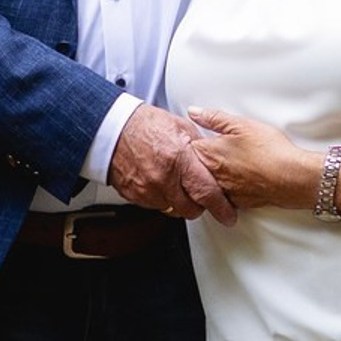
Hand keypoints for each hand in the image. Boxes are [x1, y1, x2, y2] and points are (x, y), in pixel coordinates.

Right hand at [107, 103, 237, 223]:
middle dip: (199, 205)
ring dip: (179, 202)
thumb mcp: (181, 127)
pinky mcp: (135, 196)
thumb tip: (214, 161)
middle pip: (191, 209)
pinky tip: (160, 182)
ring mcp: (147, 190)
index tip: (228, 216)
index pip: (206, 193)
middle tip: (200, 195)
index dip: (221, 208)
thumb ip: (200, 148)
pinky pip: (156, 206)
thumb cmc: (144, 125)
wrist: (112, 129)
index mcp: (179, 159)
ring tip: (175, 182)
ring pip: (173, 210)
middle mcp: (163, 179)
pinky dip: (162, 198)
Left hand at [184, 109, 312, 212]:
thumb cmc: (269, 150)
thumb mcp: (241, 124)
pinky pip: (225, 195)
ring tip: (234, 163)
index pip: (187, 146)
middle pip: (195, 166)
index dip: (196, 139)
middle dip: (203, 158)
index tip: (205, 137)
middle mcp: (211, 175)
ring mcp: (222, 191)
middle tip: (222, 149)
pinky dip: (230, 187)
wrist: (291, 177)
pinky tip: (243, 178)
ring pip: (209, 181)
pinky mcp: (236, 202)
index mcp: (208, 153)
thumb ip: (214, 117)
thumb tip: (193, 112)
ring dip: (215, 173)